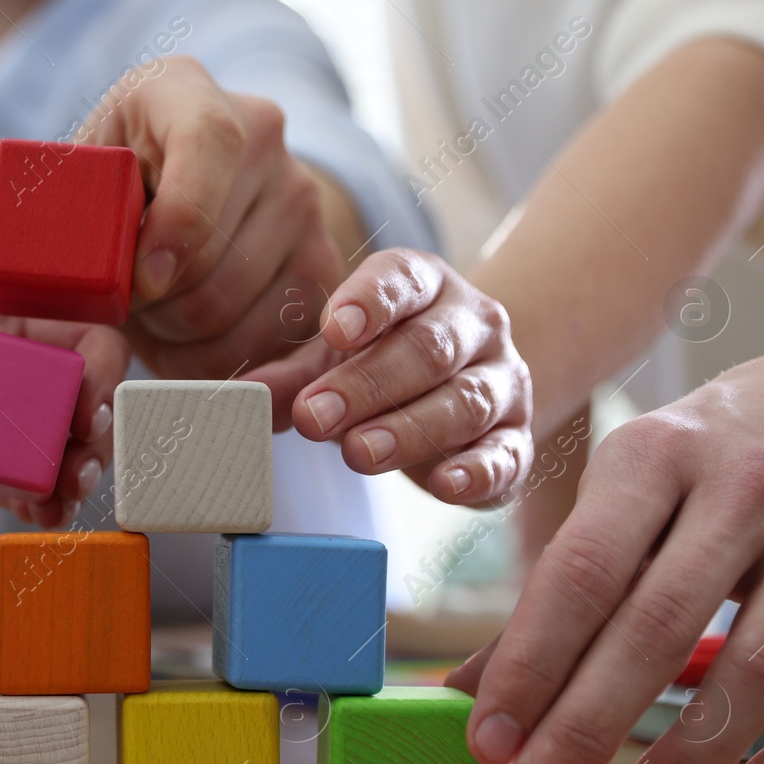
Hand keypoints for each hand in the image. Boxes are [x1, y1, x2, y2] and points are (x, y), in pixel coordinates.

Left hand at [0, 56, 345, 379]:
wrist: (188, 199)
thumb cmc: (112, 188)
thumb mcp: (64, 181)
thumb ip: (12, 204)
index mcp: (188, 95)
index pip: (210, 147)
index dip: (178, 224)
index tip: (140, 281)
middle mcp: (264, 138)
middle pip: (218, 256)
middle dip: (157, 306)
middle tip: (126, 306)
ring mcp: (304, 204)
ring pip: (241, 311)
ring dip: (181, 340)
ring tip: (155, 319)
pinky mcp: (323, 268)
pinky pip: (277, 345)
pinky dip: (223, 369)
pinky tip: (190, 355)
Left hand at [0, 215, 125, 528]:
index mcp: (2, 316)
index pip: (79, 337)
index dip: (98, 371)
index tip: (87, 408)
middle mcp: (8, 371)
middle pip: (77, 406)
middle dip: (91, 441)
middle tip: (79, 471)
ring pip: (50, 453)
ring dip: (66, 480)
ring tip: (59, 503)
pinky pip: (5, 487)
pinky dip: (29, 504)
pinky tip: (37, 517)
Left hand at [248, 248, 532, 503]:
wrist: (461, 385)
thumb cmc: (382, 363)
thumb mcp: (332, 360)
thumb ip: (293, 378)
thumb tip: (245, 398)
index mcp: (424, 286)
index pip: (403, 279)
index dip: (372, 302)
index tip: (335, 329)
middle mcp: (473, 324)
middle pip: (428, 348)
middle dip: (370, 384)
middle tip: (318, 416)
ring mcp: (502, 380)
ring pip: (466, 401)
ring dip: (410, 429)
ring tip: (359, 453)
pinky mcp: (517, 438)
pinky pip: (507, 453)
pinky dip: (478, 471)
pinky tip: (445, 485)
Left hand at [449, 285, 763, 763]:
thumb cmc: (721, 447)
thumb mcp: (632, 478)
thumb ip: (562, 582)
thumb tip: (471, 688)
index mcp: (656, 455)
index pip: (580, 573)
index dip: (529, 665)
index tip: (486, 745)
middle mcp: (746, 486)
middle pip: (655, 630)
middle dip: (582, 733)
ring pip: (761, 670)